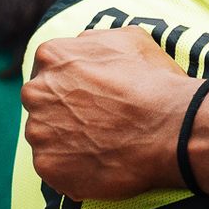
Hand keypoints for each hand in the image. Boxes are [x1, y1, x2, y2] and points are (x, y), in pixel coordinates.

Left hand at [24, 27, 197, 200]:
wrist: (173, 128)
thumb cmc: (155, 82)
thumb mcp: (128, 39)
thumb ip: (92, 42)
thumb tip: (80, 49)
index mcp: (52, 56)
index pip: (48, 71)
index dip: (72, 86)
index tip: (92, 99)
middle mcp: (36, 91)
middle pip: (42, 104)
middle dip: (64, 113)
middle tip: (99, 123)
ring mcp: (39, 132)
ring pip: (46, 138)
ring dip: (67, 142)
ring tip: (103, 146)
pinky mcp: (48, 166)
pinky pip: (55, 169)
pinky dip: (74, 169)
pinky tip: (102, 163)